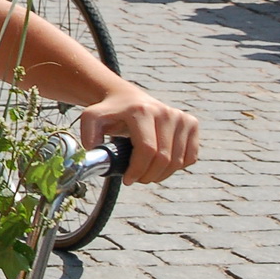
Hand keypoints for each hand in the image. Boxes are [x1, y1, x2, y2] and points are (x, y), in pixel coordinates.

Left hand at [76, 85, 198, 185]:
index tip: (127, 180)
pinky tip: (161, 163)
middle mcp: (165, 112)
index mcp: (142, 111)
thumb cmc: (109, 112)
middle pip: (164, 158)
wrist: (126, 99)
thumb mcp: (92, 118)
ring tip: (146, 173)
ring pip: (178, 161)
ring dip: (161, 175)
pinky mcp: (191, 124)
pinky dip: (176, 167)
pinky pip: (190, 157)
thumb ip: (88, 132)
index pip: (147, 150)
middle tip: (136, 179)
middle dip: (148, 176)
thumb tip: (94, 149)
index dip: (138, 170)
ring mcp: (181, 117)